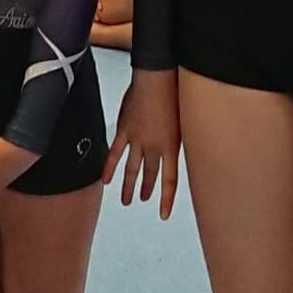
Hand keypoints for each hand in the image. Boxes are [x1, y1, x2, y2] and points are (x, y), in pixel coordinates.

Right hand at [103, 68, 181, 218]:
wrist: (157, 78)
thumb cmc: (176, 93)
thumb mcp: (186, 119)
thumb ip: (182, 135)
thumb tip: (187, 144)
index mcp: (172, 146)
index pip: (170, 180)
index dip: (166, 199)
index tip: (163, 214)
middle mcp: (154, 146)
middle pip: (150, 174)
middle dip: (146, 189)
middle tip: (141, 199)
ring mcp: (137, 139)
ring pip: (131, 168)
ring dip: (129, 185)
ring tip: (126, 200)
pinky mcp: (124, 129)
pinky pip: (115, 152)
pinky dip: (110, 167)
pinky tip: (106, 180)